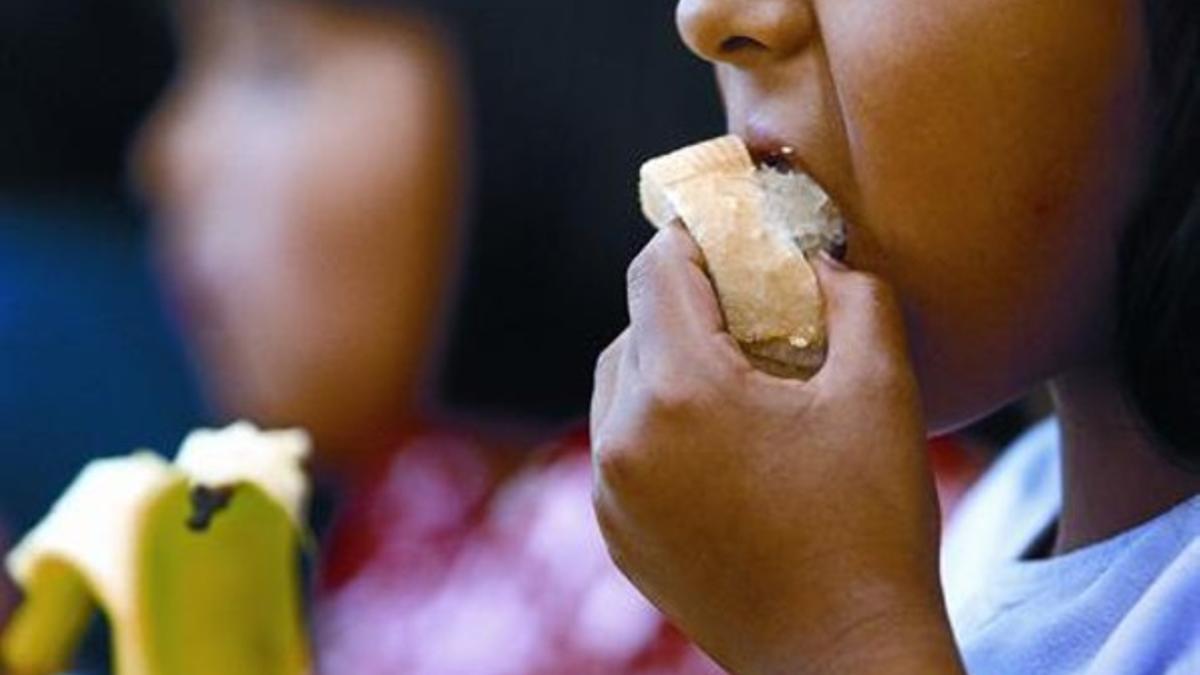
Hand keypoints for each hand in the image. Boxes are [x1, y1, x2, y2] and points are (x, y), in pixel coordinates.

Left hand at [590, 225, 963, 673]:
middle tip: (751, 309)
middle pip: (634, 326)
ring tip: (736, 377)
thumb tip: (818, 254)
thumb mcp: (882, 391)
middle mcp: (624, 438)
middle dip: (688, 304)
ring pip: (620, 386)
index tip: (733, 232)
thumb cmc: (872, 526)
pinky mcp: (617, 533)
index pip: (657, 271)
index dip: (696, 237)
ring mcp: (611, 493)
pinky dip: (656, 423)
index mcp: (679, 392)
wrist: (844, 656)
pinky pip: (621, 446)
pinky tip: (718, 439)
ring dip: (667, 363)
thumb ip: (853, 295)